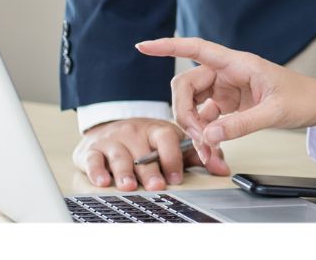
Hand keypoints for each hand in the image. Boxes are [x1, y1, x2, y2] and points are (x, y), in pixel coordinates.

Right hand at [71, 117, 198, 191]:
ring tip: (130, 187)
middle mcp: (135, 132)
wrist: (110, 127)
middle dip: (151, 171)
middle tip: (157, 186)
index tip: (177, 177)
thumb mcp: (171, 142)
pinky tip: (103, 181)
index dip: (173, 157)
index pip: (167, 138)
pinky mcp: (93, 150)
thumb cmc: (145, 140)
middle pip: (143, 152)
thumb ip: (196, 155)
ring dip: (125, 173)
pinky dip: (97, 171)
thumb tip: (222, 169)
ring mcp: (114, 140)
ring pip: (120, 156)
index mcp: (157, 129)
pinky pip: (94, 160)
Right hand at [135, 36, 315, 176]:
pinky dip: (206, 137)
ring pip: (194, 106)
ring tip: (208, 154)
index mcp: (238, 64)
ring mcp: (227, 90)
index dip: (168, 47)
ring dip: (194, 130)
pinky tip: (213, 153)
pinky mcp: (229, 106)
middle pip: (187, 86)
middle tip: (197, 138)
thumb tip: (209, 136)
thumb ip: (242, 124)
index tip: (143, 47)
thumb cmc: (303, 97)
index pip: (197, 49)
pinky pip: (207, 120)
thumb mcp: (275, 112)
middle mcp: (228, 74)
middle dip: (185, 113)